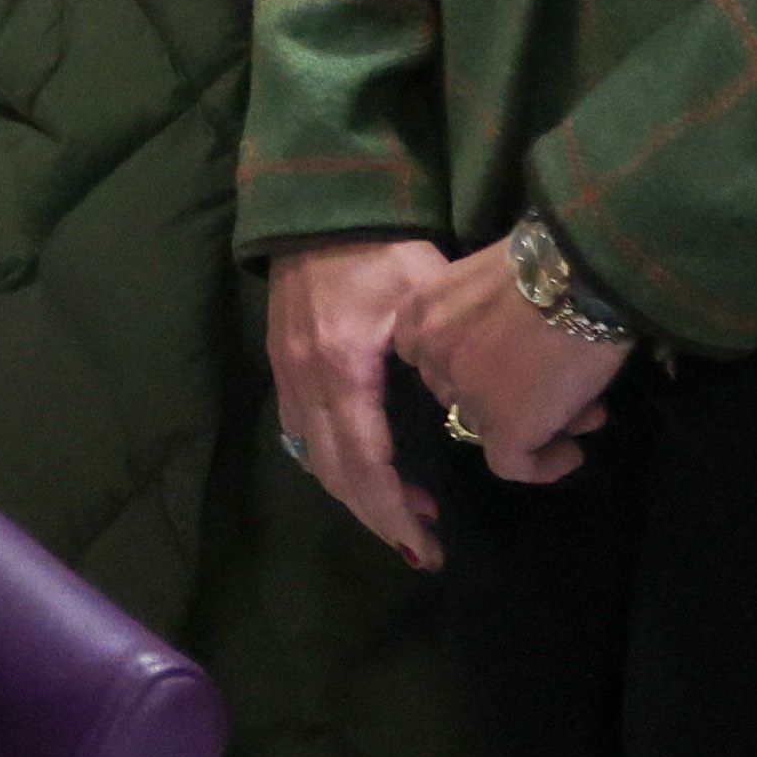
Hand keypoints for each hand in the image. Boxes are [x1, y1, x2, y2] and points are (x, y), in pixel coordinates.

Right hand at [262, 238, 454, 568]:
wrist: (319, 209)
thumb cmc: (380, 248)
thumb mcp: (423, 293)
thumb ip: (440, 351)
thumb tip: (470, 406)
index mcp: (343, 368)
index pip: (366, 461)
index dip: (394, 510)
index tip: (426, 545)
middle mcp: (308, 382)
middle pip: (336, 474)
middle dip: (379, 517)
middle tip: (423, 547)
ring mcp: (289, 376)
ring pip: (317, 460)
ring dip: (359, 495)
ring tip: (407, 514)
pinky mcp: (286, 368)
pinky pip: (305, 437)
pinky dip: (336, 467)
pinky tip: (368, 474)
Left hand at [400, 236, 628, 489]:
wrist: (579, 275)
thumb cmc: (551, 262)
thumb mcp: (494, 275)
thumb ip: (486, 313)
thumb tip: (523, 349)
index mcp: (420, 311)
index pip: (432, 355)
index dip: (471, 367)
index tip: (511, 367)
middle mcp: (430, 354)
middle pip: (462, 390)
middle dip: (508, 394)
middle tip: (557, 389)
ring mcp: (464, 393)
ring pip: (491, 425)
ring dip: (536, 421)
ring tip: (583, 412)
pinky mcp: (503, 426)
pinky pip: (513, 464)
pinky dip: (543, 465)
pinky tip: (571, 454)